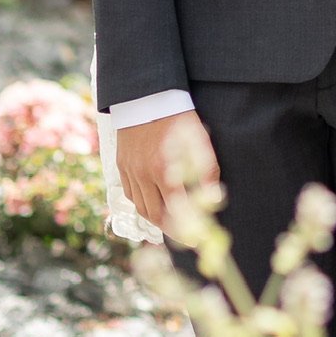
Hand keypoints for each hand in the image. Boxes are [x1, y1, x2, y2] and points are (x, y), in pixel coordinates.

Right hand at [114, 110, 219, 234]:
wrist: (147, 96)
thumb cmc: (179, 117)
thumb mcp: (200, 140)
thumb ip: (207, 171)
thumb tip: (213, 198)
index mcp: (164, 171)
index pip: (176, 212)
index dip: (187, 230)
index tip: (197, 240)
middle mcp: (144, 176)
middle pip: (156, 215)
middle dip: (172, 231)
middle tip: (186, 239)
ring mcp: (130, 171)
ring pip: (141, 207)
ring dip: (156, 221)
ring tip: (171, 226)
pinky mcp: (121, 165)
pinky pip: (130, 194)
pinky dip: (142, 205)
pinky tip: (154, 206)